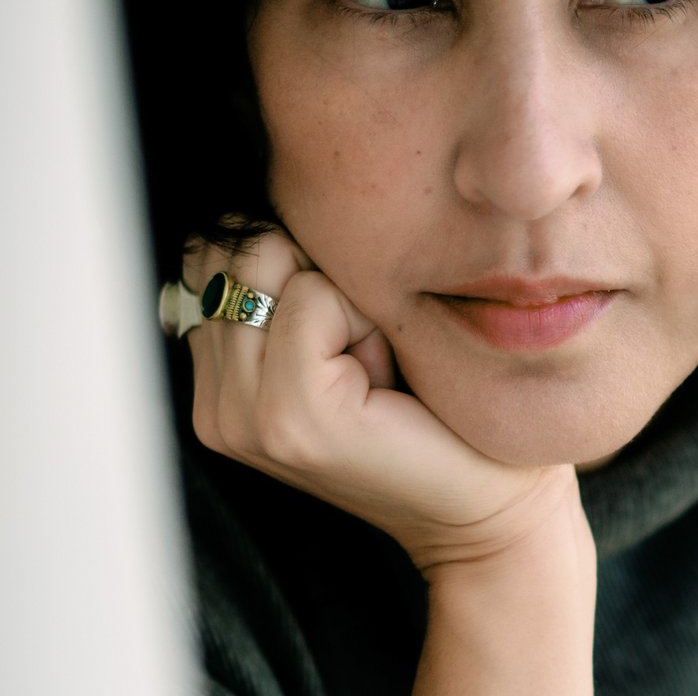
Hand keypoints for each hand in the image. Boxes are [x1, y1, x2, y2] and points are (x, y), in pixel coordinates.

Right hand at [182, 226, 587, 575]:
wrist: (483, 498)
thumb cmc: (426, 402)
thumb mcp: (343, 329)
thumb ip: (288, 279)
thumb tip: (266, 199)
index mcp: (217, 380)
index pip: (215, 249)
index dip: (295, 261)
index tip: (341, 331)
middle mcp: (214, 403)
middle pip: (241, 248)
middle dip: (316, 272)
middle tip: (361, 345)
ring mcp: (241, 418)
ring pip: (274, 264)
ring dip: (344, 297)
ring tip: (372, 361)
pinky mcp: (289, 420)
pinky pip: (312, 300)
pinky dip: (363, 320)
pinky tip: (384, 376)